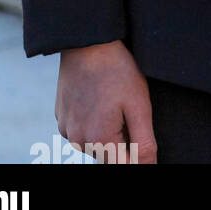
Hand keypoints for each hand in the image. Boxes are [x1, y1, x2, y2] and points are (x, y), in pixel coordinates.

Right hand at [56, 40, 156, 163]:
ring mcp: (66, 129)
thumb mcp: (139, 105)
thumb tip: (149, 166)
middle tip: (128, 107)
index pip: (123, 166)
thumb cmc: (116, 70)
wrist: (87, 43)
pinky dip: (93, 120)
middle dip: (123, 139)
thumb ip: (144, 142)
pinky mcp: (61, 117)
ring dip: (108, 130)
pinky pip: (82, 129)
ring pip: (95, 142)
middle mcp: (78, 140)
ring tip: (113, 99)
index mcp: (99, 140)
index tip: (136, 128)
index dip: (137, 155)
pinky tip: (100, 97)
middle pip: (109, 155)